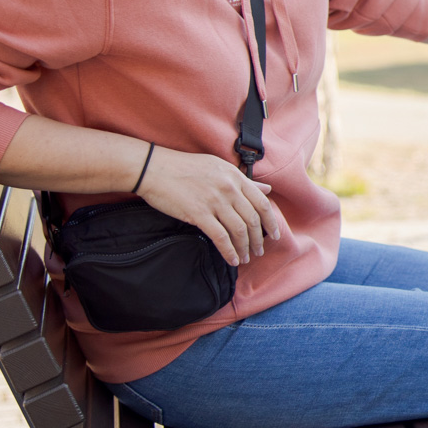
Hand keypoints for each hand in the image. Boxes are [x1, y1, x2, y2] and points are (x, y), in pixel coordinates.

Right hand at [136, 146, 283, 264]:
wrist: (154, 168)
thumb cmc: (184, 167)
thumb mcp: (218, 168)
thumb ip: (243, 181)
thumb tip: (267, 188)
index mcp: (235, 176)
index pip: (262, 203)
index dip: (271, 222)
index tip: (274, 235)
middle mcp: (229, 188)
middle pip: (253, 220)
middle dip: (258, 239)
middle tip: (259, 251)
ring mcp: (214, 201)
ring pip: (239, 230)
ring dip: (245, 248)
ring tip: (246, 258)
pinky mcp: (199, 213)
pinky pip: (220, 237)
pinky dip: (229, 251)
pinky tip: (232, 260)